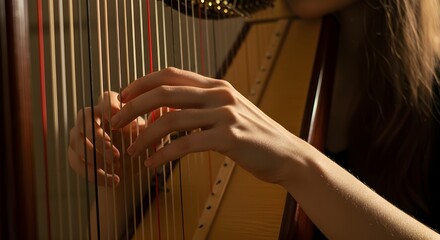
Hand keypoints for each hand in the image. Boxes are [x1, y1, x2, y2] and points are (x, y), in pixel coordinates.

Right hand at [68, 91, 145, 186]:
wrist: (130, 175)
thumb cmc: (141, 149)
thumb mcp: (150, 139)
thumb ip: (154, 128)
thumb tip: (161, 114)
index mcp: (112, 109)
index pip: (105, 98)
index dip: (108, 106)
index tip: (116, 118)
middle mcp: (92, 118)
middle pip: (85, 118)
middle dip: (99, 138)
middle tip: (115, 155)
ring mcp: (80, 136)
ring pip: (77, 141)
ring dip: (95, 156)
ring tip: (115, 167)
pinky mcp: (74, 155)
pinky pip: (75, 162)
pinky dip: (94, 173)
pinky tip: (113, 180)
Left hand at [110, 67, 304, 184]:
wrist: (286, 154)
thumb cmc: (253, 136)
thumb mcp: (227, 112)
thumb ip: (200, 107)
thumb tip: (166, 112)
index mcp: (216, 85)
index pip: (170, 74)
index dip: (141, 83)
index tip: (121, 97)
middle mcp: (219, 94)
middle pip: (164, 93)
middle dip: (133, 107)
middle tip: (114, 122)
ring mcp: (225, 114)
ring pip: (171, 120)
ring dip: (145, 136)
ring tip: (132, 150)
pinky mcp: (229, 137)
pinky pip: (186, 144)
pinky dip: (164, 154)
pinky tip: (153, 163)